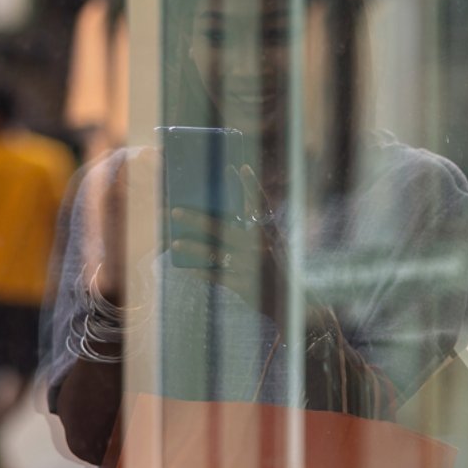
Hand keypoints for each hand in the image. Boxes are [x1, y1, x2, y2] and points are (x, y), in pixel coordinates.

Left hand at [170, 165, 280, 300]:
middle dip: (197, 219)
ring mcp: (251, 266)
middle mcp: (260, 246)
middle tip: (175, 211)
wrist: (292, 300)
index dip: (251, 185)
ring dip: (192, 247)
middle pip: (222, 228)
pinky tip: (187, 268)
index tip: (240, 167)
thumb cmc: (277, 268)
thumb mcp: (273, 246)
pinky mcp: (244, 286)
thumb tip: (217, 219)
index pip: (259, 204)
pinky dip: (201, 271)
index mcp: (269, 233)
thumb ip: (254, 232)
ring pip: (214, 253)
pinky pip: (216, 276)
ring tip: (175, 243)